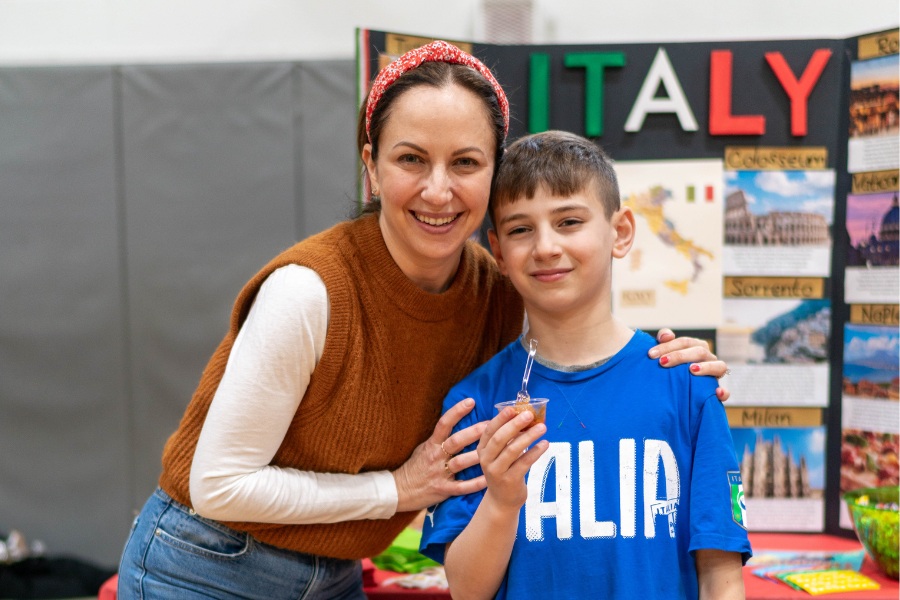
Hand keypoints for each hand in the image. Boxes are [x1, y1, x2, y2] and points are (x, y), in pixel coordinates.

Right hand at [392, 398, 487, 512]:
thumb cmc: (415, 467)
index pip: (444, 423)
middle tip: (491, 424)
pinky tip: (488, 479)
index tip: (471, 401)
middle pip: (456, 441)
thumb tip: (456, 420)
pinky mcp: (442, 489)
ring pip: (460, 462)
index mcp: (431, 444)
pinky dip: (475, 484)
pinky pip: (461, 486)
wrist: (400, 490)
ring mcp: (439, 473)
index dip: (457, 411)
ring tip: (495, 450)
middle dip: (474, 432)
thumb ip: (439, 437)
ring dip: (477, 456)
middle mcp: (436, 456)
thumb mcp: (424, 447)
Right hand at [477, 408, 547, 509]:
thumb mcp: (499, 454)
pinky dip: (535, 452)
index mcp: (482, 449)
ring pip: (512, 450)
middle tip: (529, 415)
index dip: (500, 419)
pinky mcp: (510, 481)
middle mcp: (486, 460)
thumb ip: (508, 438)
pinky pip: (524, 463)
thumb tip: (525, 417)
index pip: (490, 430)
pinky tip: (544, 444)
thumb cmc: (503, 470)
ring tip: (542, 428)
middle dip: (515, 425)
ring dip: (529, 437)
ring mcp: (497, 471)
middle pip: (500, 439)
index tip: (513, 408)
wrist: (502, 500)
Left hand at [650, 328, 730, 401]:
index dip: (668, 346)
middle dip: (680, 356)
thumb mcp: (666, 354)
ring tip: (692, 370)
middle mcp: (708, 358)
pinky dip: (724, 392)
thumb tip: (665, 336)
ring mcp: (715, 374)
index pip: (685, 342)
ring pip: (718, 366)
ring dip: (706, 367)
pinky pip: (725, 392)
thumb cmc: (672, 369)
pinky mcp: (718, 391)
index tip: (651, 354)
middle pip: (699, 352)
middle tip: (662, 362)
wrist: (678, 393)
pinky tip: (717, 393)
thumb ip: (665, 341)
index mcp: (696, 347)